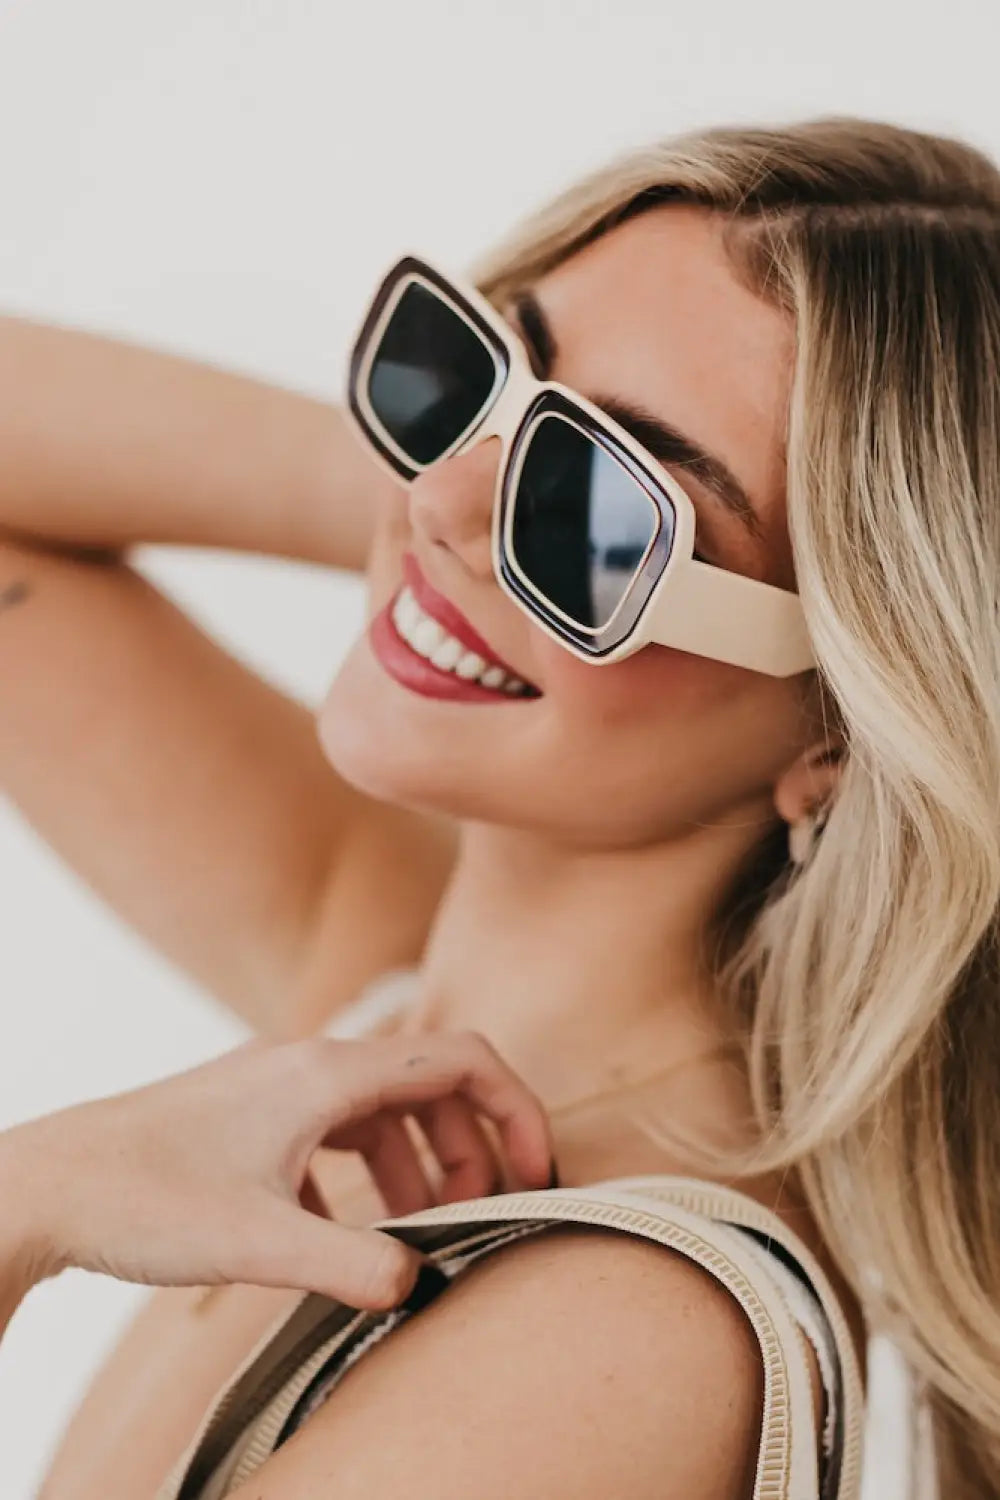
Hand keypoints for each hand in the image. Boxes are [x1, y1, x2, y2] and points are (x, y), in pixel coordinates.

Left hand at [2, 1031, 555, 1311]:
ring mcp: (280, 1087)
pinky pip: (334, 1133)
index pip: (460, 1062)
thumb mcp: (259, 1240)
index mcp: (329, 1072)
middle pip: (428, 1087)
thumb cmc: (145, 1198)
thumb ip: (350, 1263)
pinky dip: (359, 1176)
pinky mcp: (252, 1116)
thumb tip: (419, 1284)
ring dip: (416, 1166)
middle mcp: (312, 1064)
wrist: (50, 1185)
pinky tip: (338, 1232)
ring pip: (381, 1112)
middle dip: (468, 1149)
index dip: (516, 1108)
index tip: (536, 1169)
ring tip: (418, 1231)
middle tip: (475, 1216)